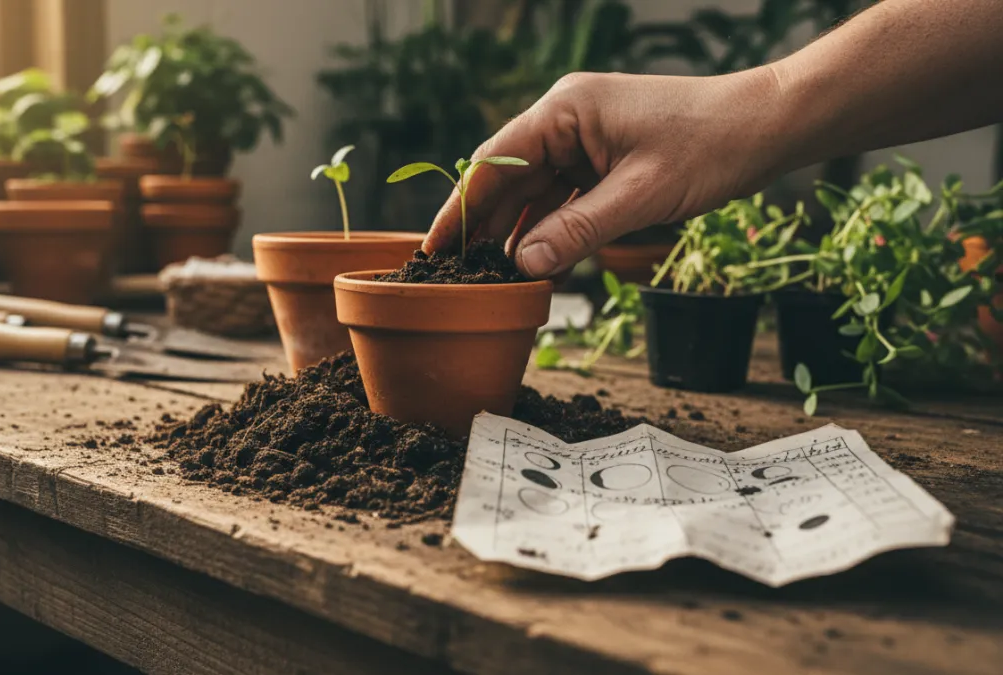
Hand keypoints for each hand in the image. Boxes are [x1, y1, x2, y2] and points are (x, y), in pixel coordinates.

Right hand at [422, 68, 788, 278]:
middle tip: (454, 273)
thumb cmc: (711, 146)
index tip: (433, 248)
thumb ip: (579, 231)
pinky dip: (548, 227)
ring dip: (514, 230)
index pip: (493, 162)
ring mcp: (584, 138)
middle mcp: (566, 119)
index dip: (459, 208)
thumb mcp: (641, 196)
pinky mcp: (603, 157)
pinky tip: (534, 260)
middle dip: (481, 225)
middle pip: (506, 177)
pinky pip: (561, 195)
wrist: (767, 126)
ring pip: (532, 190)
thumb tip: (524, 266)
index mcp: (565, 111)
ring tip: (488, 275)